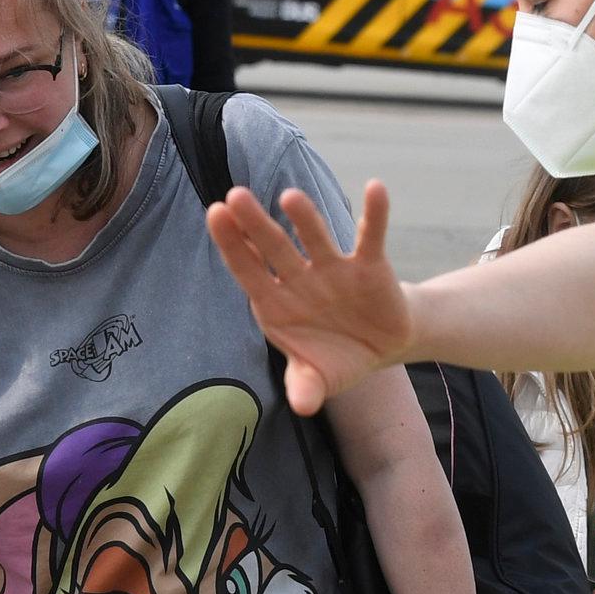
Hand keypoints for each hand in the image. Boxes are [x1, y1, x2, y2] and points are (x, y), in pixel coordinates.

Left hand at [205, 180, 412, 415]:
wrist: (379, 347)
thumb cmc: (334, 358)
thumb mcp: (319, 380)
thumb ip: (306, 387)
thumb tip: (302, 405)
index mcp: (276, 302)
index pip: (248, 271)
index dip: (232, 246)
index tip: (215, 214)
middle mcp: (300, 278)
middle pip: (274, 248)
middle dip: (256, 225)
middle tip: (236, 196)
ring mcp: (334, 269)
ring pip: (316, 238)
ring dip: (305, 219)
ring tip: (290, 198)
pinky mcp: (370, 266)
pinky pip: (371, 236)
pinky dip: (374, 214)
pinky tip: (374, 188)